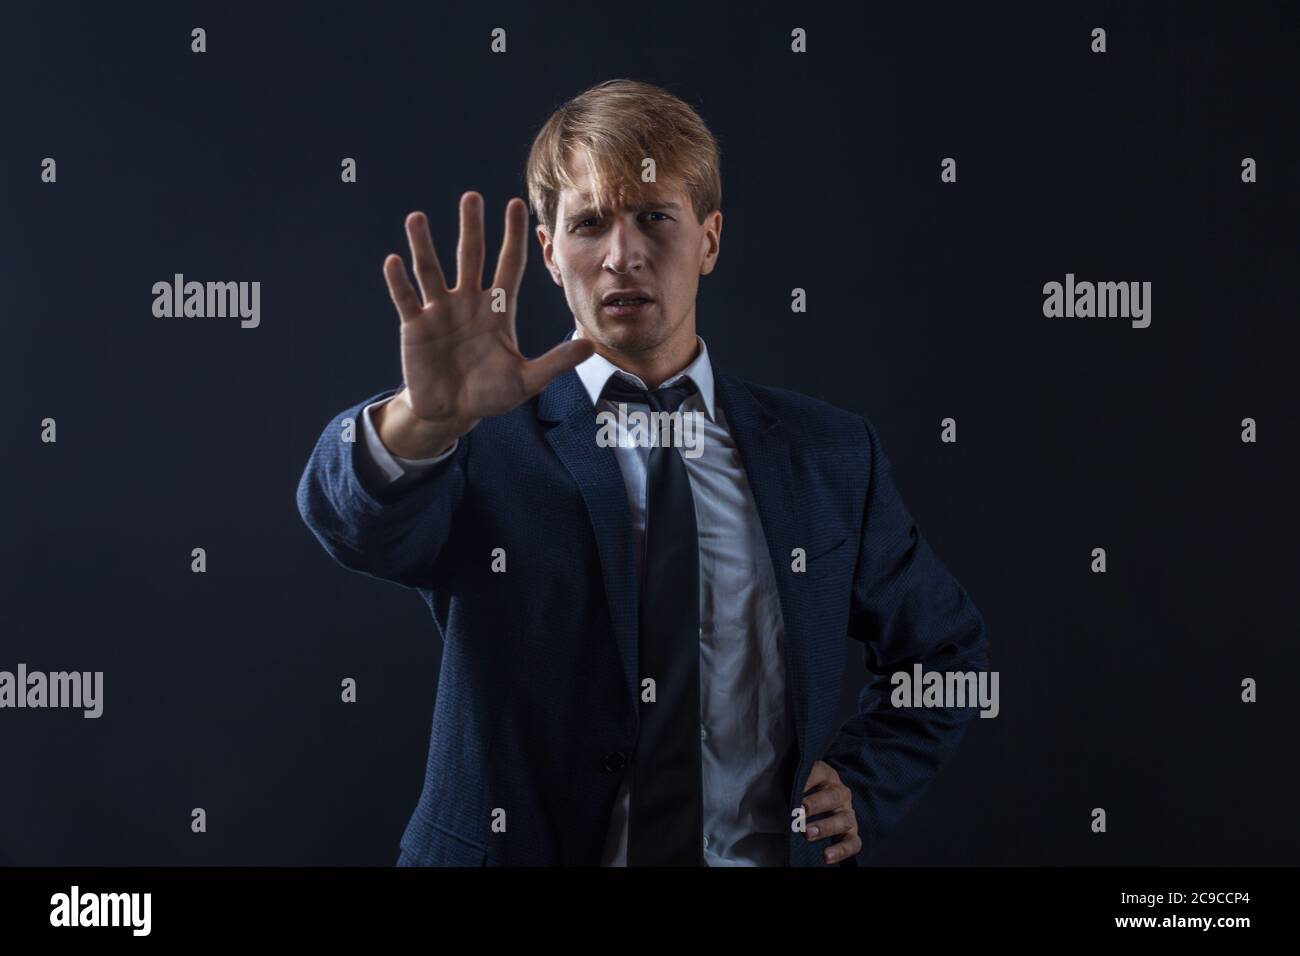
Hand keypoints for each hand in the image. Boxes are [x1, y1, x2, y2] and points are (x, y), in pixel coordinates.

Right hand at [380, 192, 594, 450]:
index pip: (508, 265)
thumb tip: (590, 346)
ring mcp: (440, 312)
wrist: (453, 412)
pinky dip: (399, 282)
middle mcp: (469, 303)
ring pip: (431, 271)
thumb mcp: (526, 381)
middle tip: (472, 197)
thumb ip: (555, 363)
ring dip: (424, 245)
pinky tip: (394, 261)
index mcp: (497, 310)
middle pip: (471, 258)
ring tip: (417, 218)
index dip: (513, 237)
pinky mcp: (415, 327)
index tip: (516, 205)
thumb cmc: (490, 393)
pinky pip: (406, 299)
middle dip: (472, 228)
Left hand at [801, 760, 861, 863]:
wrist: (822, 804)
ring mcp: (848, 814)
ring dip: (825, 827)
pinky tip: (826, 856)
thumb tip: (771, 790)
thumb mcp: (798, 781)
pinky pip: (853, 843)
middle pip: (833, 797)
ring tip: (807, 834)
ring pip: (843, 820)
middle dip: (815, 805)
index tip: (796, 787)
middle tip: (799, 812)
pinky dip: (841, 851)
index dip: (809, 779)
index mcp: (827, 776)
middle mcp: (841, 794)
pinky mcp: (851, 833)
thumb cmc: (804, 791)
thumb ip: (791, 784)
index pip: (820, 772)